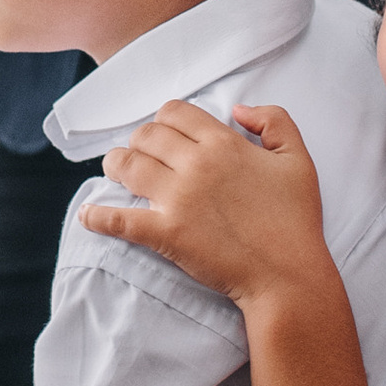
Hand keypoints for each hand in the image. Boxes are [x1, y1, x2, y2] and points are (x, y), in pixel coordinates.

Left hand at [84, 99, 332, 307]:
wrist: (287, 276)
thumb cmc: (295, 220)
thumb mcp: (298, 158)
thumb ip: (274, 120)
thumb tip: (239, 110)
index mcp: (224, 144)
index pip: (175, 113)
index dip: (164, 120)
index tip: (164, 134)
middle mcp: (196, 165)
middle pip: (147, 136)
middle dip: (139, 141)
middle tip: (139, 154)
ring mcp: (178, 199)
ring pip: (128, 167)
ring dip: (116, 165)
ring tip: (116, 172)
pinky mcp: (166, 234)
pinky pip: (120, 220)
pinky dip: (97, 217)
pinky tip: (87, 215)